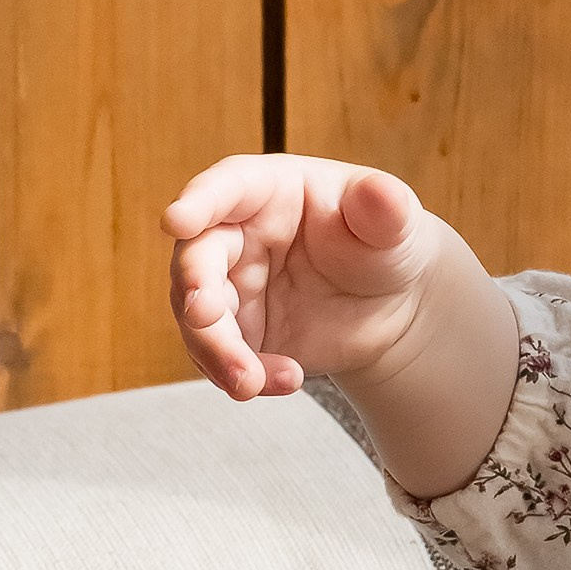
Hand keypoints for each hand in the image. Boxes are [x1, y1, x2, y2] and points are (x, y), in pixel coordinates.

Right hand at [166, 155, 446, 399]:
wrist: (389, 305)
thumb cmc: (385, 243)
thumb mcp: (395, 223)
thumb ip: (386, 207)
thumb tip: (382, 192)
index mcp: (268, 190)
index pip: (226, 188)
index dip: (198, 202)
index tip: (175, 221)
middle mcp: (236, 234)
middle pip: (197, 258)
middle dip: (196, 290)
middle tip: (205, 317)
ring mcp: (230, 285)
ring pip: (198, 317)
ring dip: (216, 350)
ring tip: (250, 382)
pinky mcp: (235, 332)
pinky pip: (221, 357)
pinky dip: (243, 375)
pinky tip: (285, 380)